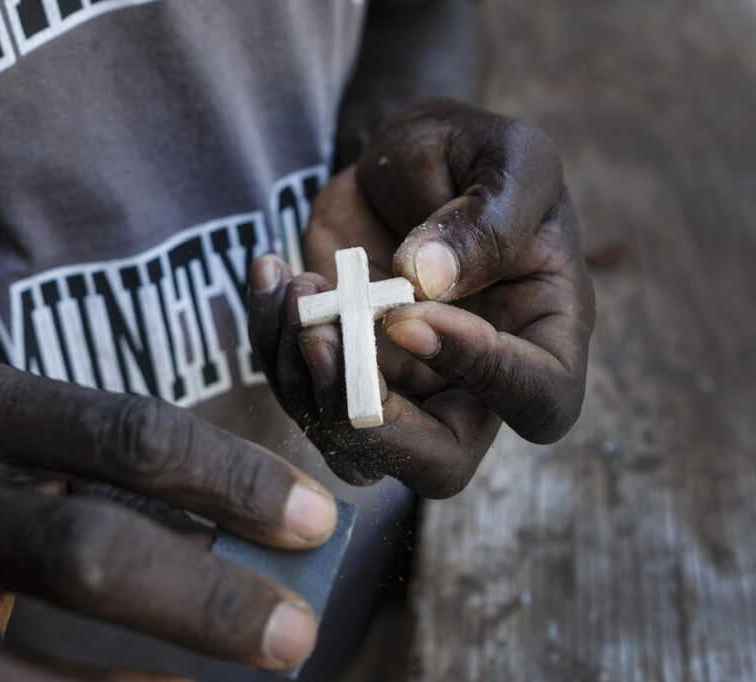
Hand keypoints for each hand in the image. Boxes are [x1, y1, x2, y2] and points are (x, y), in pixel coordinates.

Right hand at [0, 363, 336, 680]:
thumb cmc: (5, 482)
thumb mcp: (57, 451)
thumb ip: (151, 487)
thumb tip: (287, 548)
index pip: (130, 434)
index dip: (235, 481)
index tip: (317, 521)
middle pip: (86, 550)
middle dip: (208, 602)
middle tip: (298, 634)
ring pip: (29, 664)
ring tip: (252, 681)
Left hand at [249, 99, 593, 495]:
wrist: (404, 160)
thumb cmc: (472, 156)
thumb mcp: (508, 160)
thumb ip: (487, 219)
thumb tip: (429, 281)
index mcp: (544, 335)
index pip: (538, 401)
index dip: (478, 371)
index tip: (408, 311)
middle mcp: (476, 383)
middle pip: (440, 465)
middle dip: (370, 421)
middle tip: (323, 340)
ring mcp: (404, 387)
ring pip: (353, 447)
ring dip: (304, 380)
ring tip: (296, 286)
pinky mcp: (343, 369)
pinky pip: (299, 393)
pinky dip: (271, 343)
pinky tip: (271, 275)